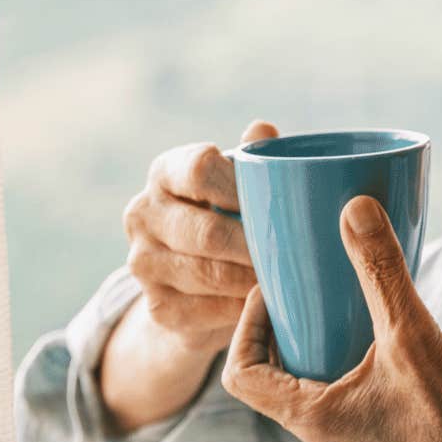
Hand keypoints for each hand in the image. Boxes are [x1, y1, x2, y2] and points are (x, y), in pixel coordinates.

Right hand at [119, 120, 277, 356]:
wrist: (191, 281)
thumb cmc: (226, 214)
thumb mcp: (236, 183)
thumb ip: (250, 158)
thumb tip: (263, 130)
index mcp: (164, 172)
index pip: (200, 169)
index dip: (243, 188)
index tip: (279, 203)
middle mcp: (143, 214)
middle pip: (206, 231)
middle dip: (255, 246)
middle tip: (299, 255)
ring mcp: (143, 263)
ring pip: (207, 274)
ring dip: (251, 280)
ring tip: (291, 280)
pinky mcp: (156, 307)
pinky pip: (206, 311)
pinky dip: (240, 309)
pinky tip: (266, 304)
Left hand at [219, 195, 441, 441]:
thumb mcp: (412, 335)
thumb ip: (382, 271)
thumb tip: (355, 208)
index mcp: (309, 414)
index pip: (239, 373)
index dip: (244, 327)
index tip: (272, 289)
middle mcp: (320, 421)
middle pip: (268, 368)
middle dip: (276, 321)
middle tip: (298, 279)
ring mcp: (349, 419)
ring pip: (305, 370)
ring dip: (309, 330)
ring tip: (329, 286)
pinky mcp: (377, 412)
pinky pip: (339, 372)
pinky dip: (341, 340)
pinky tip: (373, 308)